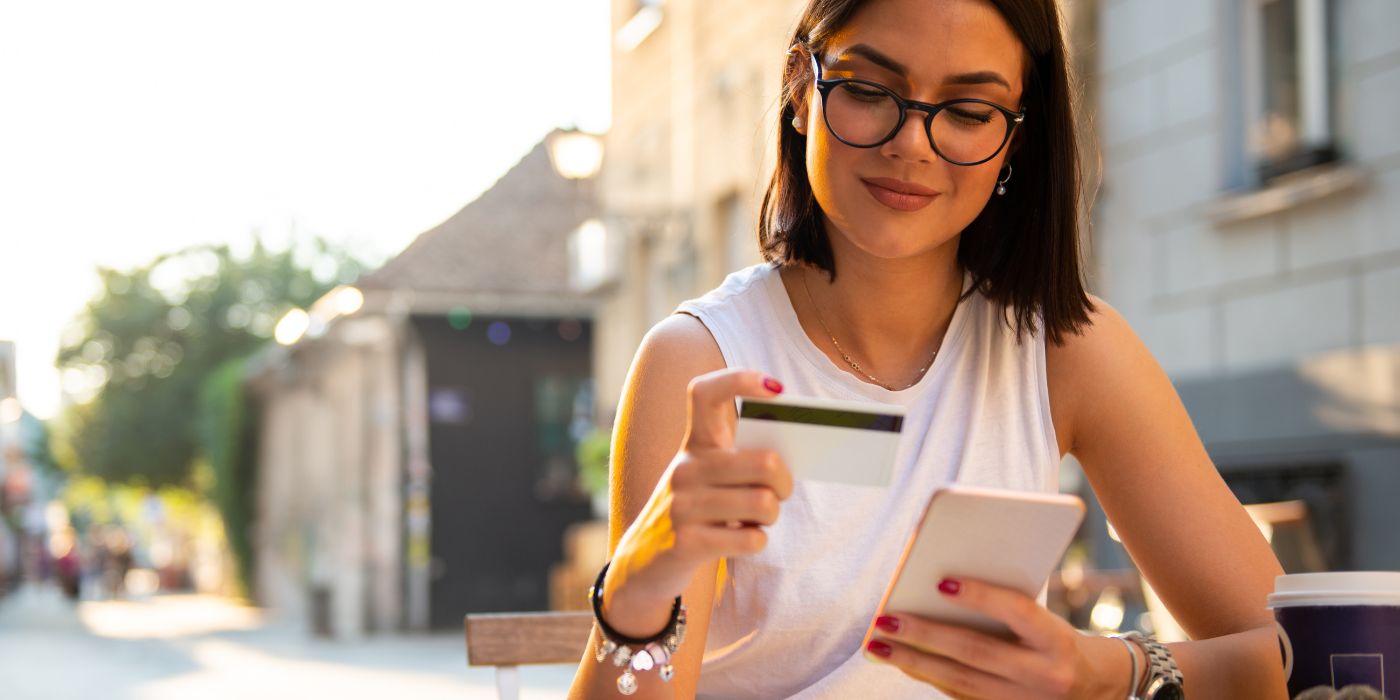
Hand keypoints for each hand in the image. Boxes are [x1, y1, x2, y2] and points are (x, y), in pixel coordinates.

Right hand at [604, 369, 792, 635]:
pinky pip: (752, 539)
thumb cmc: (695, 512)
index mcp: (694, 446)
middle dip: (785, 483)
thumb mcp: (708, 479)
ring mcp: (683, 506)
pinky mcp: (686, 543)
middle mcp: (685, 469)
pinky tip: (740, 540)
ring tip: (754, 520)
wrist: (644, 562)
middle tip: (778, 493)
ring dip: (771, 517)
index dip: (740, 379)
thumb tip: (787, 459)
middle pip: (765, 462)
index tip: (775, 388)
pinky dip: (757, 541)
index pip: (705, 393)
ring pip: (764, 503)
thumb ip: (740, 463)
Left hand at [865, 577, 1121, 698]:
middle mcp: (1043, 674)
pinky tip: (903, 661)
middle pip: (975, 652)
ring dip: (914, 661)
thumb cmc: (1058, 639)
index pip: (1017, 611)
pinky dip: (929, 677)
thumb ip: (1006, 607)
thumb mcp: (1045, 619)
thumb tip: (943, 588)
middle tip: (885, 620)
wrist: (1096, 687)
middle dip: (925, 635)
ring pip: (960, 681)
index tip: (941, 582)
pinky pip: (961, 696)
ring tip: (880, 644)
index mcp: (1056, 640)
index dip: (981, 596)